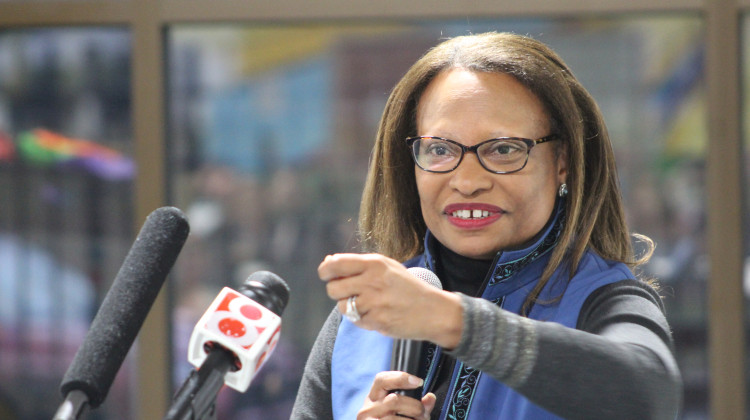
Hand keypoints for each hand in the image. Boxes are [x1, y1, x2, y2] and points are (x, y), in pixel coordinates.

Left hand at [319, 253, 462, 347]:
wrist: (432, 311)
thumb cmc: (406, 286)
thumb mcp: (386, 266)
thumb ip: (358, 264)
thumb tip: (329, 262)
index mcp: (374, 264)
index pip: (335, 264)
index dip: (325, 271)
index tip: (326, 275)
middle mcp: (372, 282)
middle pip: (333, 288)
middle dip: (337, 291)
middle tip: (350, 292)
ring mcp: (374, 303)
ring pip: (342, 306)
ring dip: (349, 306)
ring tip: (366, 303)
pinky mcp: (376, 321)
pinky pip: (355, 320)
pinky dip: (360, 318)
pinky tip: (375, 313)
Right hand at [357, 371, 436, 419]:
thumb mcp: (400, 410)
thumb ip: (417, 404)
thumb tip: (430, 398)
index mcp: (374, 396)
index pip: (382, 379)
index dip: (401, 378)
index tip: (419, 382)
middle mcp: (369, 407)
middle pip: (394, 400)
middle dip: (415, 407)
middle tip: (424, 414)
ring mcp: (369, 419)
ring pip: (395, 418)